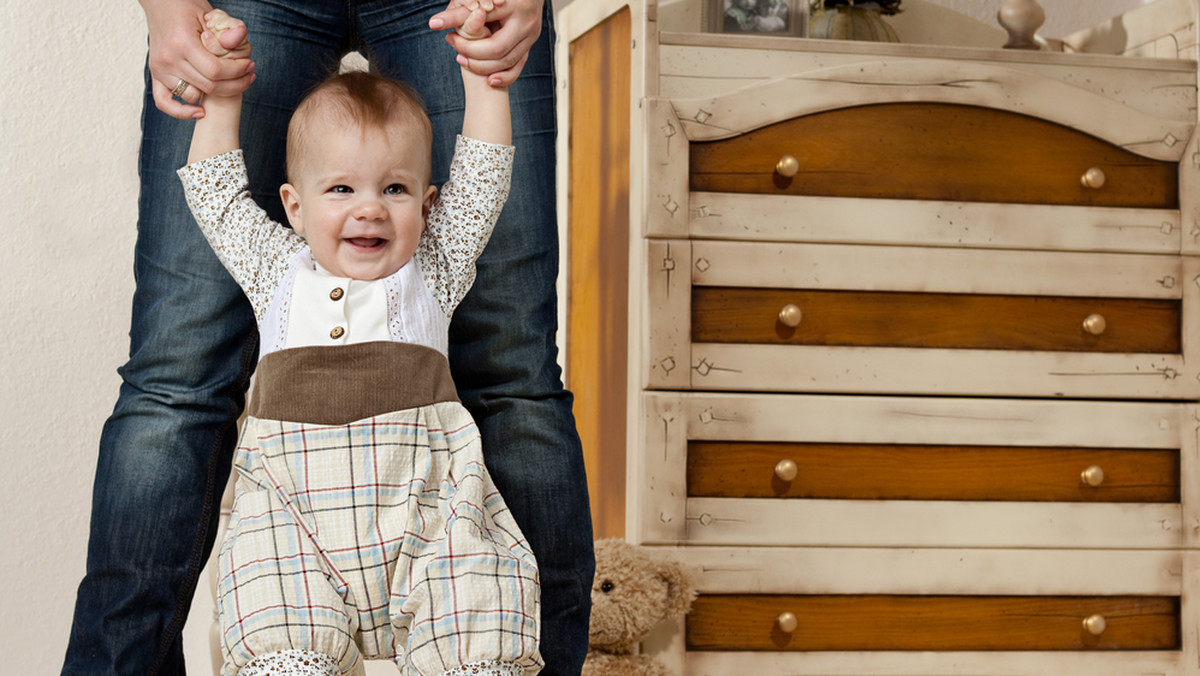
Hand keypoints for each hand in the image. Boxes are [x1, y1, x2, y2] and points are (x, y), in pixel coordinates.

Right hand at [141, 0, 254, 118]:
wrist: (161, 4)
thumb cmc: (186, 6)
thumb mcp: (209, 14)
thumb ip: (226, 30)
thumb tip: (240, 37)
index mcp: (182, 43)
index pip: (216, 70)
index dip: (238, 72)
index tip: (250, 66)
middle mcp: (168, 59)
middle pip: (208, 86)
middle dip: (235, 84)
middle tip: (248, 76)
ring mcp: (159, 69)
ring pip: (192, 95)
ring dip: (215, 94)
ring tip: (230, 83)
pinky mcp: (155, 75)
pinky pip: (164, 102)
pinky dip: (181, 112)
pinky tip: (201, 111)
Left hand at [429, 0, 542, 86]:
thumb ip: (460, 12)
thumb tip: (433, 23)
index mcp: (514, 6)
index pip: (485, 27)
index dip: (465, 38)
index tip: (448, 37)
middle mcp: (526, 22)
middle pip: (497, 49)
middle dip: (474, 55)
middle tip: (456, 51)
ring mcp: (531, 35)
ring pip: (508, 61)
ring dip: (485, 67)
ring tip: (464, 60)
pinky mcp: (531, 44)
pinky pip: (519, 66)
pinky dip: (505, 76)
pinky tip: (490, 80)